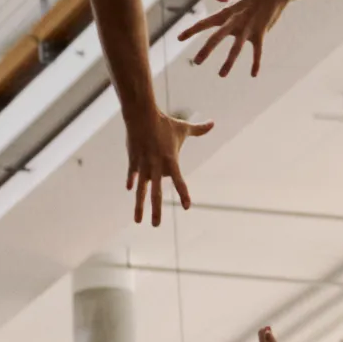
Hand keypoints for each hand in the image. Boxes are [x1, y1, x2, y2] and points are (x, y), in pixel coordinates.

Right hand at [123, 101, 202, 226]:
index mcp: (170, 161)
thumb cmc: (164, 122)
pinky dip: (131, 182)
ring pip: (141, 190)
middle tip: (156, 226)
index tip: (188, 207)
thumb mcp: (182, 128)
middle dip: (156, 210)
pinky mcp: (133, 161)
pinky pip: (132, 175)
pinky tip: (130, 190)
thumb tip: (213, 122)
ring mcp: (143, 165)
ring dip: (139, 206)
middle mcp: (156, 166)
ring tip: (138, 221)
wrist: (141, 115)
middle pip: (156, 193)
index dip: (184, 194)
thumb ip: (198, 130)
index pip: (179, 182)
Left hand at [186, 0, 286, 77]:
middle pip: (217, 37)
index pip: (204, 23)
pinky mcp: (260, 34)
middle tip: (197, 62)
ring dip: (229, 62)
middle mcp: (234, 22)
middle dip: (207, 49)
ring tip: (221, 75)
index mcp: (225, 13)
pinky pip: (258, 51)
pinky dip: (256, 63)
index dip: (191, 30)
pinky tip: (253, 75)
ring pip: (236, 48)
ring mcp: (247, 29)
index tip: (179, 38)